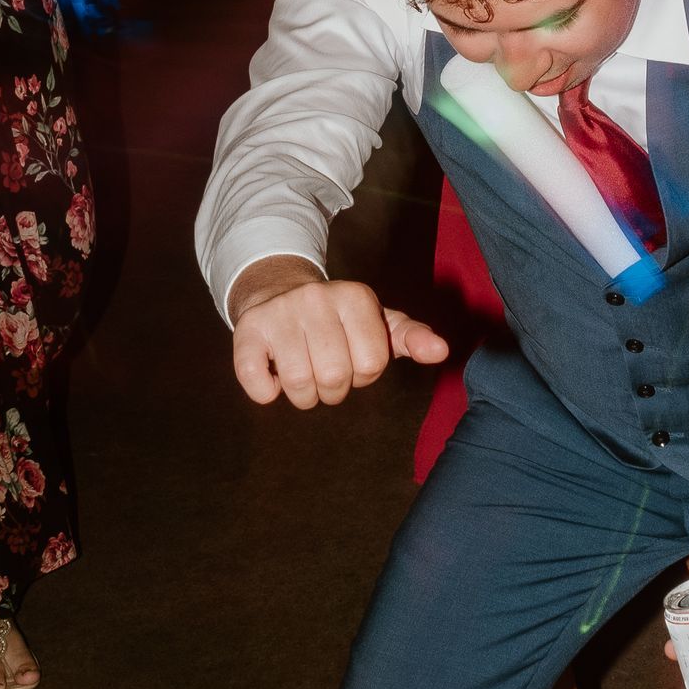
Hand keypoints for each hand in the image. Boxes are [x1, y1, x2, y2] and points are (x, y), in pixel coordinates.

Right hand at [230, 258, 448, 410]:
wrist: (277, 292)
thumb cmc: (337, 319)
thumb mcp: (376, 322)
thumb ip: (409, 337)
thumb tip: (441, 351)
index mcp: (355, 296)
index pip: (372, 364)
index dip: (363, 373)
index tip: (351, 357)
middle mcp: (316, 298)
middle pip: (336, 377)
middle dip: (334, 389)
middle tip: (325, 372)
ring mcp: (279, 313)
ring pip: (300, 385)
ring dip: (303, 396)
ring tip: (302, 375)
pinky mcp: (246, 330)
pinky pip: (256, 381)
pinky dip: (266, 393)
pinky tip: (272, 379)